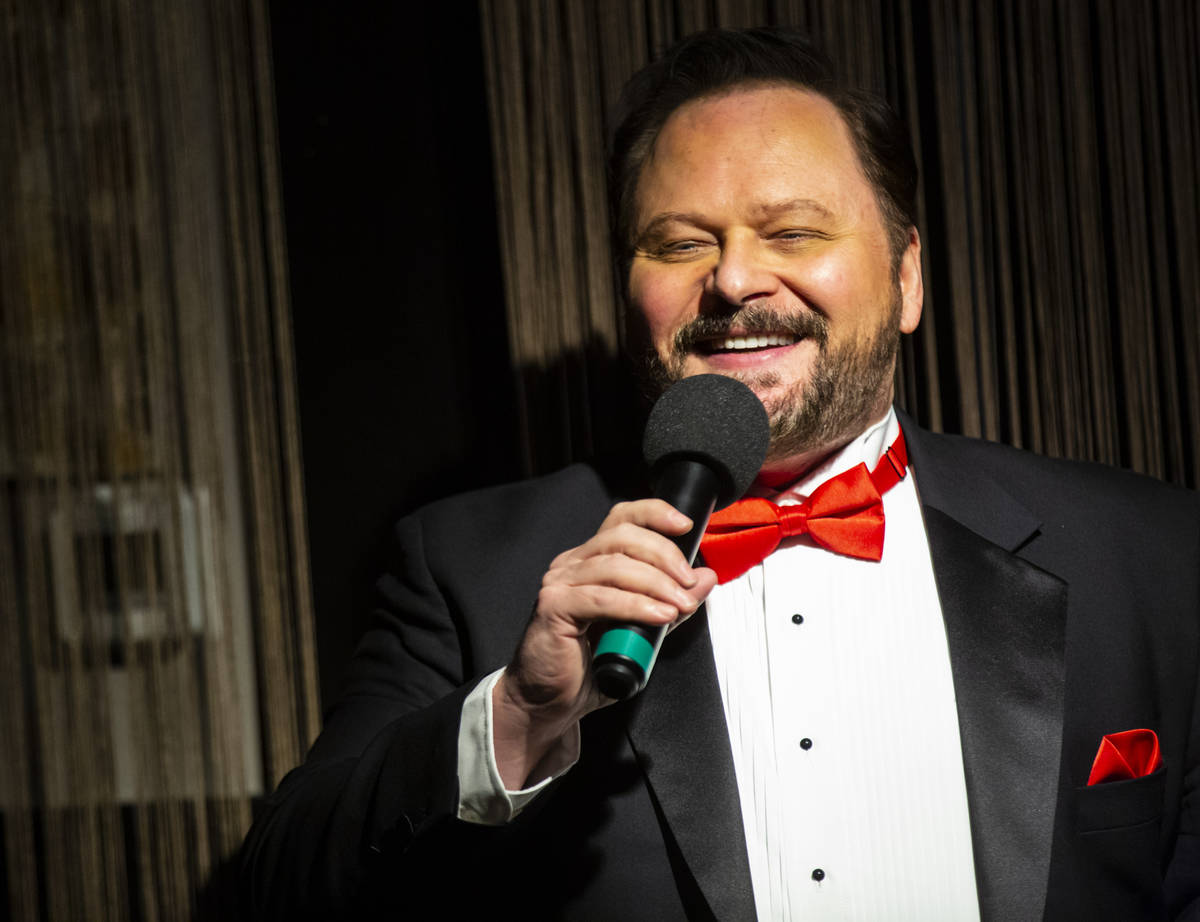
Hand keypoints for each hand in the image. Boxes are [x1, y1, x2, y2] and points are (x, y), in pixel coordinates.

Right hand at [491, 499, 716, 787]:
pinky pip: (601, 599)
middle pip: (622, 536)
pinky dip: (636, 606)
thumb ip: (671, 603)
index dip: (654, 513)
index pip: (621, 518)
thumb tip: (706, 577)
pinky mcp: (553, 607)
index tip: (685, 525)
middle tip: (688, 582)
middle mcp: (572, 564)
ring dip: (656, 583)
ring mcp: (559, 583)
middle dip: (664, 554)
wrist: (548, 702)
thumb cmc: (588, 667)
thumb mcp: (642, 632)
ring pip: (614, 566)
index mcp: (590, 561)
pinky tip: (658, 616)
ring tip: (680, 605)